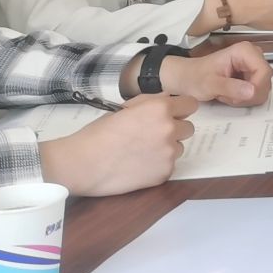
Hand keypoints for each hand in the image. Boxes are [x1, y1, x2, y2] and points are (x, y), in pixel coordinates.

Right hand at [38, 94, 196, 196]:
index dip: (180, 109)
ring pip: (179, 148)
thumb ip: (150, 103)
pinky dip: (157, 166)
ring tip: (140, 152)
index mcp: (160, 109)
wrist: (82, 164)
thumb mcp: (124, 109)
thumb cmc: (97, 134)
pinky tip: (137, 165)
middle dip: (174, 130)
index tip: (172, 115)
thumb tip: (168, 99)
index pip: (190, 105)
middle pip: (188, 128)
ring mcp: (169, 153)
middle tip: (151, 135)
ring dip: (166, 149)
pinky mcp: (164, 173)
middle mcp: (169, 129)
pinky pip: (169, 166)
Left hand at [155, 41, 272, 107]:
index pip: (264, 72)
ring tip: (227, 95)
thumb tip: (252, 92)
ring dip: (246, 98)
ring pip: (263, 88)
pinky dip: (245, 98)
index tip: (238, 98)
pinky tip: (231, 95)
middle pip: (265, 81)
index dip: (255, 88)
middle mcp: (253, 55)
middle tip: (228, 97)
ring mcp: (254, 65)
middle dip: (249, 95)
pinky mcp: (252, 75)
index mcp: (245, 51)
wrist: (186, 78)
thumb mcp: (210, 84)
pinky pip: (258, 91)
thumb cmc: (195, 78)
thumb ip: (231, 87)